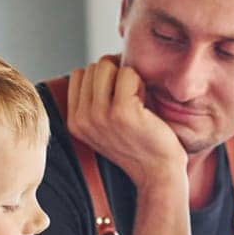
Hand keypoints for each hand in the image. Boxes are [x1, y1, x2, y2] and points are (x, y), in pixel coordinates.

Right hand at [66, 55, 186, 188]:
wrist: (158, 173)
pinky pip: (128, 73)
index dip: (102, 76)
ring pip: (106, 65)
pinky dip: (140, 82)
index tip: (118, 95)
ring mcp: (99, 115)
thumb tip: (101, 61)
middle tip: (132, 100)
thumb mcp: (106, 126)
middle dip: (115, 75)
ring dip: (127, 76)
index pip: (79, 74)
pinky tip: (145, 105)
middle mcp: (82, 119)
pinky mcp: (121, 111)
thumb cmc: (140, 144)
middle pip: (93, 67)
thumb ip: (94, 100)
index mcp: (75, 122)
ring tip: (137, 100)